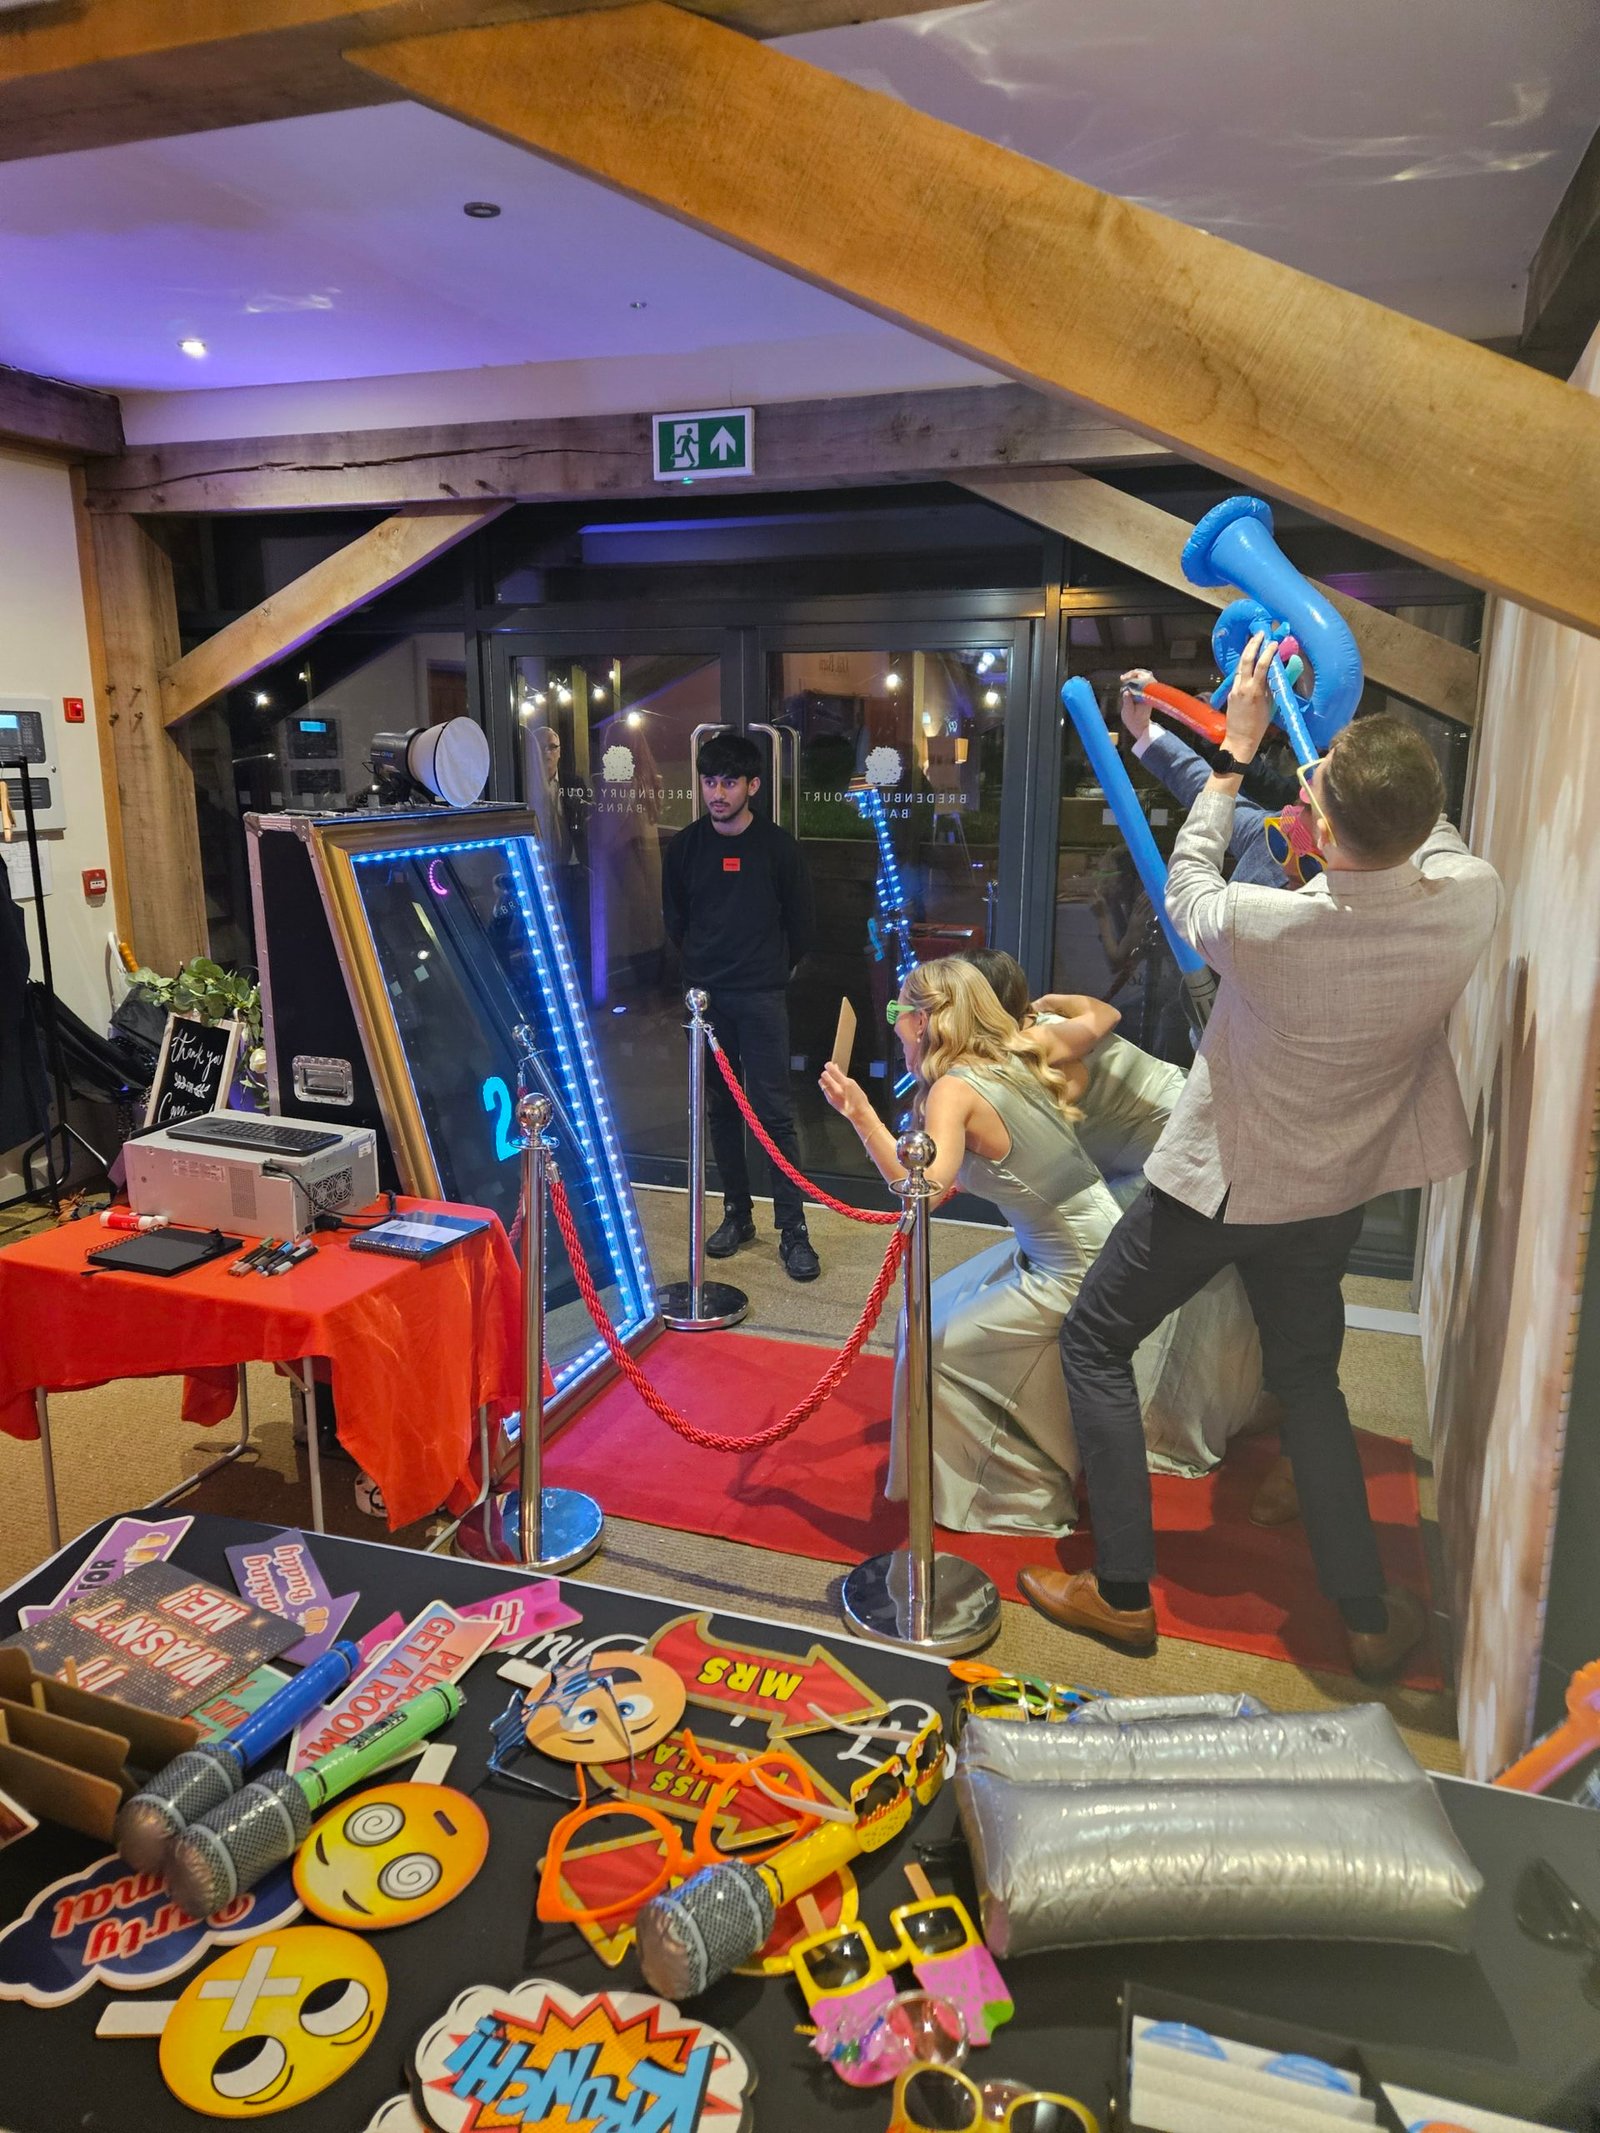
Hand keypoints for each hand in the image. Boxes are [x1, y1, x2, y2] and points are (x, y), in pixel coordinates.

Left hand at [819, 1063, 869, 1126]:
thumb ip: (843, 1076)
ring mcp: (832, 1095)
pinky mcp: (830, 1100)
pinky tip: (831, 1088)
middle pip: (824, 1075)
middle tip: (829, 1072)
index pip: (831, 1070)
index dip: (829, 1065)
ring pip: (822, 1083)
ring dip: (824, 1079)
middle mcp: (837, 1089)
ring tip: (829, 1080)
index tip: (829, 1064)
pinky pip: (824, 1090)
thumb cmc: (859, 1099)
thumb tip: (836, 1069)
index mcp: (845, 1083)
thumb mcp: (853, 1084)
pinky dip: (826, 1087)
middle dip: (826, 1072)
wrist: (859, 1113)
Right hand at [1119, 669, 1153, 740]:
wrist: (1141, 727)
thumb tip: (1126, 692)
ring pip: (1145, 676)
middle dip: (1134, 674)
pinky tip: (1126, 681)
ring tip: (1123, 679)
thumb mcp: (1128, 713)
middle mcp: (1149, 692)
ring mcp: (1148, 692)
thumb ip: (1127, 702)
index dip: (1133, 677)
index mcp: (1146, 696)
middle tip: (1123, 678)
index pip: (1144, 680)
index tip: (1124, 680)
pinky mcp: (1145, 693)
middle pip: (1146, 675)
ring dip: (1134, 675)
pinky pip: (1142, 681)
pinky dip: (1134, 679)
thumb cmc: (1134, 721)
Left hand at [1223, 633, 1275, 762]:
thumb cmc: (1259, 725)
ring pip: (1240, 665)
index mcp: (1255, 690)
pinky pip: (1238, 674)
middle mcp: (1242, 687)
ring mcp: (1234, 689)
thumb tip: (1279, 671)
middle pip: (1246, 660)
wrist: (1240, 739)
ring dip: (1247, 652)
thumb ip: (1273, 686)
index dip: (1268, 652)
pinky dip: (1244, 665)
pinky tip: (1249, 660)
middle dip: (1253, 644)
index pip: (1262, 665)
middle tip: (1260, 633)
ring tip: (1254, 641)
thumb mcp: (1271, 705)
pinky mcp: (1230, 692)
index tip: (1274, 642)